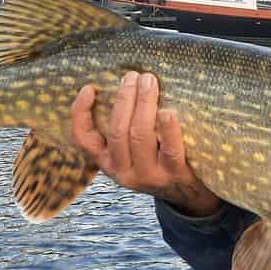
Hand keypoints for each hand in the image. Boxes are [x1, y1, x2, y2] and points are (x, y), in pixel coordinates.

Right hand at [70, 71, 222, 217]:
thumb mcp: (133, 152)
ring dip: (143, 104)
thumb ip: (124, 128)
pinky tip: (167, 112)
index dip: (81, 114)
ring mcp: (148, 175)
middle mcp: (123, 171)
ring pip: (140, 135)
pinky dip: (168, 129)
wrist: (189, 194)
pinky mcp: (174, 174)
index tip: (88, 89)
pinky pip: (170, 150)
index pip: (84, 140)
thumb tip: (124, 84)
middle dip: (123, 99)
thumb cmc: (159, 161)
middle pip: (117, 130)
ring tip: (149, 81)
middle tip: (133, 76)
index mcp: (109, 162)